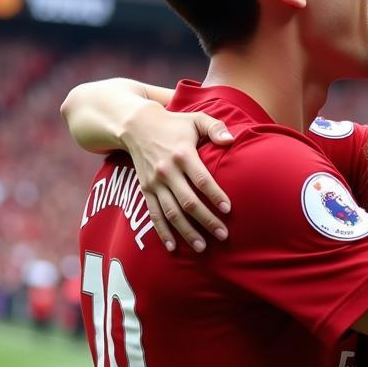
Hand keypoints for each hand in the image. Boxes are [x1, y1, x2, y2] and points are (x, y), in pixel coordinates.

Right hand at [121, 102, 233, 252]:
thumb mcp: (196, 119)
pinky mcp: (146, 190)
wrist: (136, 125)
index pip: (201, 179)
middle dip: (206, 220)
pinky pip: (154, 214)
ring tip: (203, 247)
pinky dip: (163, 232)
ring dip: (187, 231)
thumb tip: (231, 140)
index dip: (215, 195)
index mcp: (182, 153)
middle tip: (223, 235)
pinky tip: (173, 247)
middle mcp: (167, 170)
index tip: (228, 209)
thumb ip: (216, 127)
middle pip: (188, 201)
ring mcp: (154, 183)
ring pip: (171, 212)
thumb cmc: (175, 123)